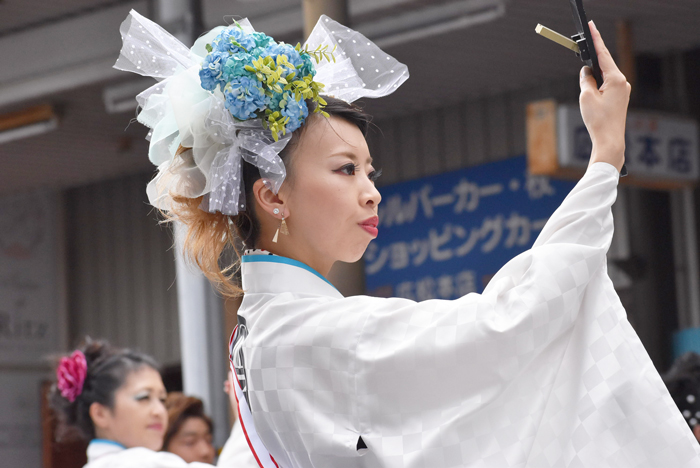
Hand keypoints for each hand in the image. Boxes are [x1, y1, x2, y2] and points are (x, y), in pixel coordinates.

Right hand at [579, 21, 630, 172]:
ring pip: (604, 77)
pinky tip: (590, 93)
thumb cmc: (599, 120)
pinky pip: (607, 86)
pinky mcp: (620, 99)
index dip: (596, 40)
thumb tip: (587, 72)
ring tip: (584, 89)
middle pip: (604, 65)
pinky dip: (597, 86)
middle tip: (582, 51)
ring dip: (593, 78)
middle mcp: (623, 82)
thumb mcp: (586, 96)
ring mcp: (623, 91)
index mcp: (616, 79)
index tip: (591, 27)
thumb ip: (586, 80)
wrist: (610, 140)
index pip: (603, 55)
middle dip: (592, 61)